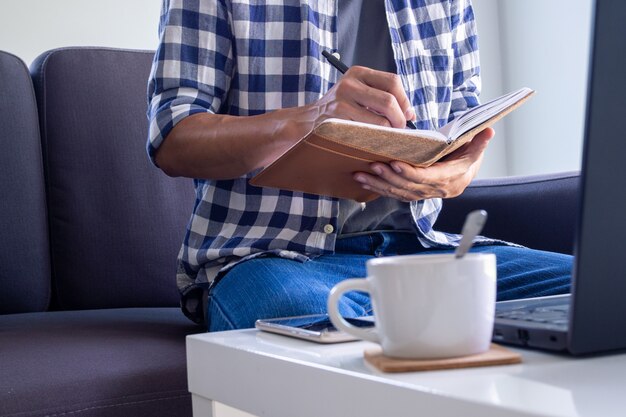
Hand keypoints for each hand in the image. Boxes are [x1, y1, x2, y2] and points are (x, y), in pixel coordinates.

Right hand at [302, 66, 415, 128]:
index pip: (393, 82)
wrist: (307, 122)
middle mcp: (350, 82)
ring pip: (380, 120)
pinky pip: (367, 132)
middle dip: (399, 119)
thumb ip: (381, 98)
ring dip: (390, 132)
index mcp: (358, 73)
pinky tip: (375, 142)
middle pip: (389, 100)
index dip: (404, 100)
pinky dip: (377, 139)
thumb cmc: (338, 111)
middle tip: (400, 130)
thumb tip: (410, 113)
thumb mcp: (357, 94)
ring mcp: (342, 100)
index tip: (407, 115)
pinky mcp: (337, 119)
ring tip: (388, 138)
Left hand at [353, 128, 494, 201]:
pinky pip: (395, 194)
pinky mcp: (414, 194)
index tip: (394, 163)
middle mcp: (437, 191)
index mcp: (451, 179)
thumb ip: (480, 141)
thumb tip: (488, 131)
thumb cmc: (468, 154)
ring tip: (360, 175)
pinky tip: (364, 181)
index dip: (410, 172)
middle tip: (372, 165)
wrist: (465, 170)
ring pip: (398, 193)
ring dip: (378, 184)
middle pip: (409, 187)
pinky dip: (379, 188)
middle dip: (388, 178)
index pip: (427, 178)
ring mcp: (425, 194)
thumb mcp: (475, 147)